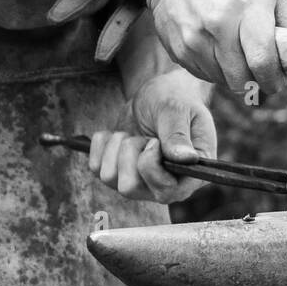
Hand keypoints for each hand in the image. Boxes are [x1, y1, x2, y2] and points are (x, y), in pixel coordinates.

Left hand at [88, 69, 216, 202]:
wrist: (156, 94)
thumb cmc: (174, 98)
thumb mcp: (177, 109)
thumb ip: (178, 134)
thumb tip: (186, 159)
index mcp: (191, 173)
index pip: (168, 191)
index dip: (151, 167)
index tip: (152, 141)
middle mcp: (167, 185)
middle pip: (130, 187)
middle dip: (129, 153)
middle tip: (145, 136)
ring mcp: (141, 183)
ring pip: (109, 179)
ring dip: (118, 147)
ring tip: (134, 134)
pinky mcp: (119, 174)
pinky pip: (96, 168)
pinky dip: (103, 145)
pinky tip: (120, 135)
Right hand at [145, 0, 286, 93]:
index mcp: (248, 6)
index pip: (262, 60)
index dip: (273, 80)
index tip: (278, 82)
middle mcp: (219, 22)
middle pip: (241, 78)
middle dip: (256, 83)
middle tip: (261, 75)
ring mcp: (194, 36)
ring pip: (222, 80)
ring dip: (234, 77)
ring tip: (237, 56)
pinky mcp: (177, 47)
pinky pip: (202, 75)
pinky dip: (214, 71)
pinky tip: (216, 50)